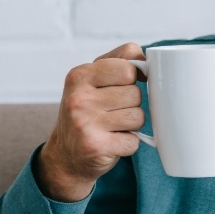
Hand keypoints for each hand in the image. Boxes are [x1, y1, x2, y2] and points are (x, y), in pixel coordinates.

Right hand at [35, 43, 145, 201]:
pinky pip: (134, 141)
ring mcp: (85, 123)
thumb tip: (148, 60)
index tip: (123, 86)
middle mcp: (78, 98)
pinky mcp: (95, 146)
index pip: (128, 68)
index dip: (132, 78)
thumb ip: (122, 59)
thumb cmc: (89, 110)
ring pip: (138, 117)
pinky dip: (128, 143)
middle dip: (132, 104)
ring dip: (132, 124)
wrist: (66, 154)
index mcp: (79, 75)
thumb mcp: (95, 78)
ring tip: (113, 126)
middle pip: (136, 94)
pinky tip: (112, 141)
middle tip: (113, 111)